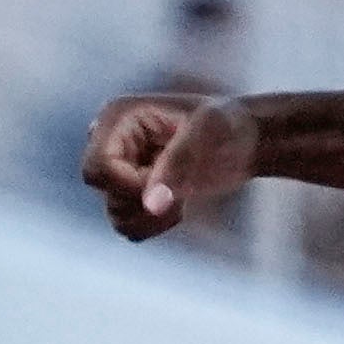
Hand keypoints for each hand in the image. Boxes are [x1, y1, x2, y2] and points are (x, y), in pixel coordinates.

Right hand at [83, 93, 256, 239]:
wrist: (244, 139)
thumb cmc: (228, 126)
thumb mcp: (208, 134)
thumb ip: (178, 166)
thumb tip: (151, 205)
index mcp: (118, 118)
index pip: (98, 167)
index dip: (129, 185)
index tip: (168, 182)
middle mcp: (111, 143)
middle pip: (104, 191)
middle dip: (144, 199)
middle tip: (181, 189)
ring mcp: (119, 169)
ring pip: (115, 213)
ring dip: (152, 216)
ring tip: (183, 199)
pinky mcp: (133, 191)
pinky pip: (128, 225)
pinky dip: (154, 225)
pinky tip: (179, 208)